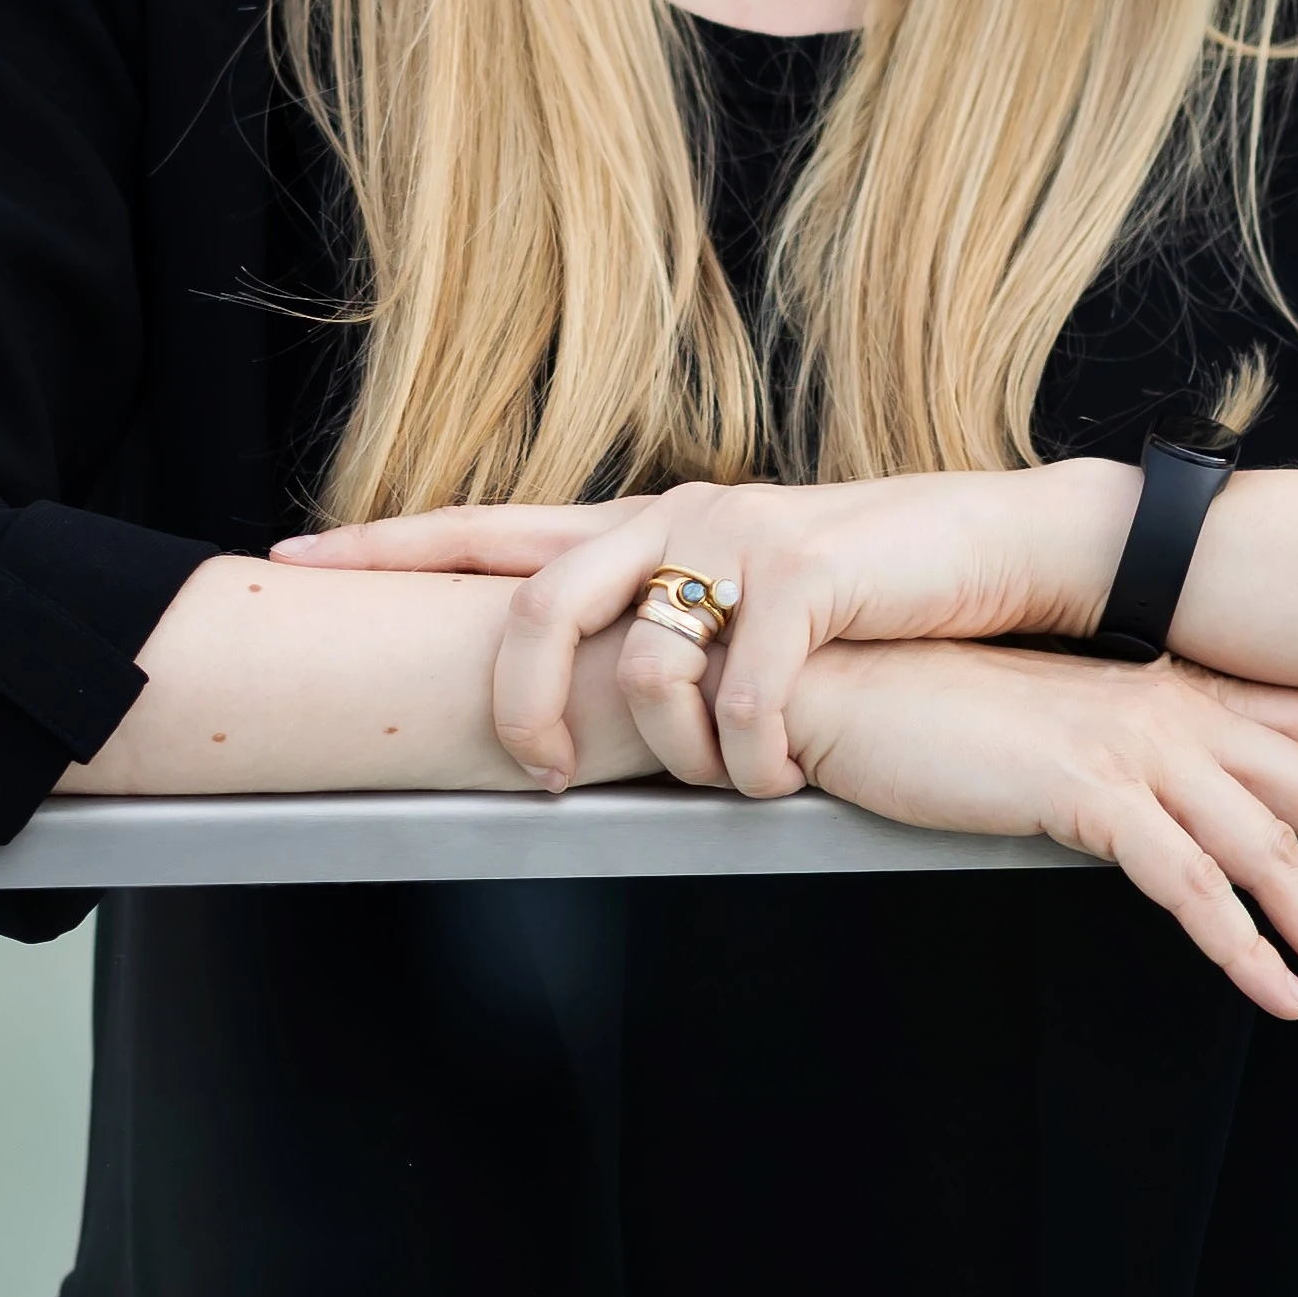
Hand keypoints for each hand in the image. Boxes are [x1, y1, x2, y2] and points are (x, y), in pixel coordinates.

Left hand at [278, 467, 1133, 795]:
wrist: (1006, 544)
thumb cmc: (877, 592)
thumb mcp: (753, 598)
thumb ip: (673, 626)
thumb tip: (601, 701)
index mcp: (649, 522)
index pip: (486, 530)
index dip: (384, 548)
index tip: (291, 565)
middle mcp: (677, 513)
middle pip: (532, 606)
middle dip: (520, 709)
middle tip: (548, 781)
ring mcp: (740, 536)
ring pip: (640, 665)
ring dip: (678, 758)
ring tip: (729, 783)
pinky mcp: (807, 574)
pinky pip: (742, 698)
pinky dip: (755, 762)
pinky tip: (785, 777)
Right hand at [785, 642, 1297, 1030]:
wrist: (860, 684)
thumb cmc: (959, 715)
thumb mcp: (1082, 736)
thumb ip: (1155, 767)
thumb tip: (1213, 825)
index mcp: (1188, 694)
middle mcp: (1181, 713)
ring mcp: (1137, 750)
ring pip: (1276, 855)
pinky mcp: (1084, 792)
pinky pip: (1189, 884)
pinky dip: (1245, 948)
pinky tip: (1281, 997)